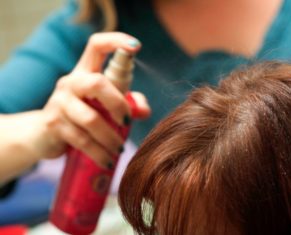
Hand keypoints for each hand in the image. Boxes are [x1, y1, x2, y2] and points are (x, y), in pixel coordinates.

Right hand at [39, 32, 150, 166]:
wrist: (42, 135)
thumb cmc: (80, 116)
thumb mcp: (101, 106)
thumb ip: (126, 103)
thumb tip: (144, 111)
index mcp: (84, 72)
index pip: (96, 46)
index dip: (115, 41)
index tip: (136, 46)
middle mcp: (71, 83)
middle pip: (96, 82)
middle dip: (118, 103)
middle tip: (127, 122)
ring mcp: (60, 103)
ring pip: (90, 119)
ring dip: (111, 137)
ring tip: (119, 149)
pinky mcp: (54, 125)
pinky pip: (81, 140)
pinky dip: (99, 153)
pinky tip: (108, 161)